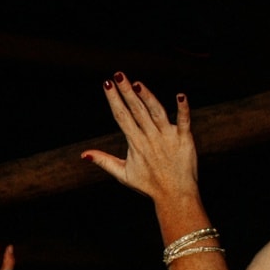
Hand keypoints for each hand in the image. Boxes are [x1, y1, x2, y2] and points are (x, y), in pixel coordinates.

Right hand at [81, 73, 199, 206]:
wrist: (175, 195)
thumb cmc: (148, 185)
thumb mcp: (123, 174)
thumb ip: (104, 161)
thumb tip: (84, 154)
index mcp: (135, 143)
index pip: (121, 116)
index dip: (114, 99)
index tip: (107, 84)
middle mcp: (150, 137)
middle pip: (136, 110)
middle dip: (126, 92)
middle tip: (118, 75)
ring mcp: (168, 137)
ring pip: (156, 112)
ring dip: (147, 96)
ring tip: (137, 83)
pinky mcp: (184, 138)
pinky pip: (184, 120)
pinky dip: (183, 108)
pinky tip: (180, 95)